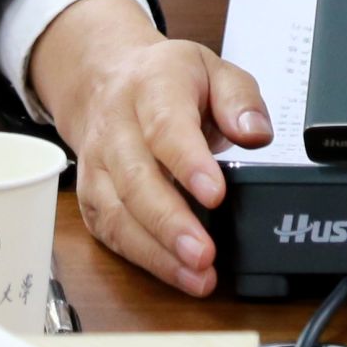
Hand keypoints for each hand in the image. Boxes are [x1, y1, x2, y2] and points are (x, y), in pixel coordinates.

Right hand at [29, 0, 273, 295]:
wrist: (107, 79)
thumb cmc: (168, 79)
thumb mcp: (214, 70)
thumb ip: (240, 100)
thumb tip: (256, 134)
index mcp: (151, 86)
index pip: (165, 127)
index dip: (188, 163)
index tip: (215, 194)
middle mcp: (116, 126)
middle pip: (136, 179)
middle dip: (170, 222)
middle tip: (205, 254)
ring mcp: (98, 164)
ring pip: (117, 213)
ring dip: (156, 252)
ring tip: (197, 276)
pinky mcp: (91, 196)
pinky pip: (111, 232)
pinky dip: (143, 258)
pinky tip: (176, 274)